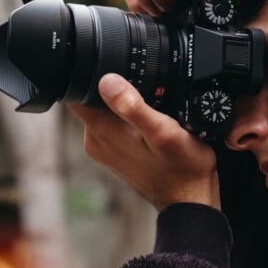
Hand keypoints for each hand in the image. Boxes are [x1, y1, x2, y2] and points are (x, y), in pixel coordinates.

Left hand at [69, 74, 220, 211]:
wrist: (189, 200)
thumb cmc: (182, 169)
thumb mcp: (163, 131)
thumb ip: (134, 107)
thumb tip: (107, 81)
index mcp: (101, 130)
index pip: (78, 90)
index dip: (94, 72)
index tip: (119, 67)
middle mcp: (95, 140)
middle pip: (92, 97)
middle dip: (114, 87)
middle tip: (146, 91)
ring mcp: (104, 149)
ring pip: (104, 110)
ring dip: (123, 104)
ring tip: (151, 108)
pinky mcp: (114, 154)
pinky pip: (114, 125)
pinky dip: (128, 119)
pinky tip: (149, 123)